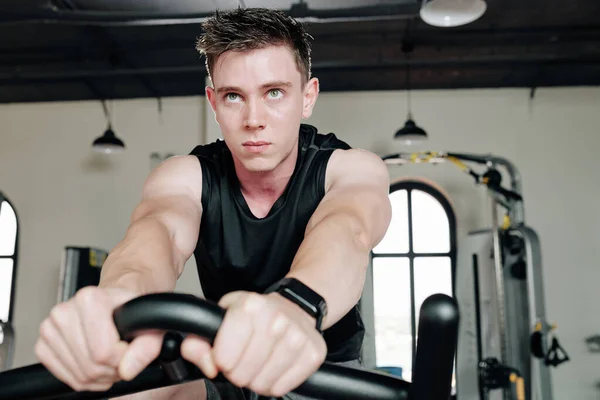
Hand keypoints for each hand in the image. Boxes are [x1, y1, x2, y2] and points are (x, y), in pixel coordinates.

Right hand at [35, 286, 163, 391]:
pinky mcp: (43, 345)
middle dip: (112, 370)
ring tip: (111, 359)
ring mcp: (50, 328)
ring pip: (78, 375)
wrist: (114, 299)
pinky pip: (64, 376)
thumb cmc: (129, 307)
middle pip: (91, 366)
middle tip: (122, 357)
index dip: (123, 359)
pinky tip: (96, 364)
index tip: (129, 347)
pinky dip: (83, 378)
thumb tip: (127, 369)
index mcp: (89, 299)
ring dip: (100, 377)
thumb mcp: (150, 320)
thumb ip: (147, 346)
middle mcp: (64, 311)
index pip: (104, 352)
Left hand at [181, 291, 326, 396]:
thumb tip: (208, 365)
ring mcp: (297, 336)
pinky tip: (275, 365)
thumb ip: (199, 341)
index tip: (227, 353)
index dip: (222, 361)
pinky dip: (276, 383)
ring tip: (260, 361)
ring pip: (262, 384)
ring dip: (257, 379)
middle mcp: (276, 318)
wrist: (294, 308)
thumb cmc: (254, 316)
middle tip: (245, 358)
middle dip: (239, 373)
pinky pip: (283, 387)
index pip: (223, 358)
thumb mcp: (222, 318)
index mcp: (249, 306)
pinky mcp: (313, 352)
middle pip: (242, 375)